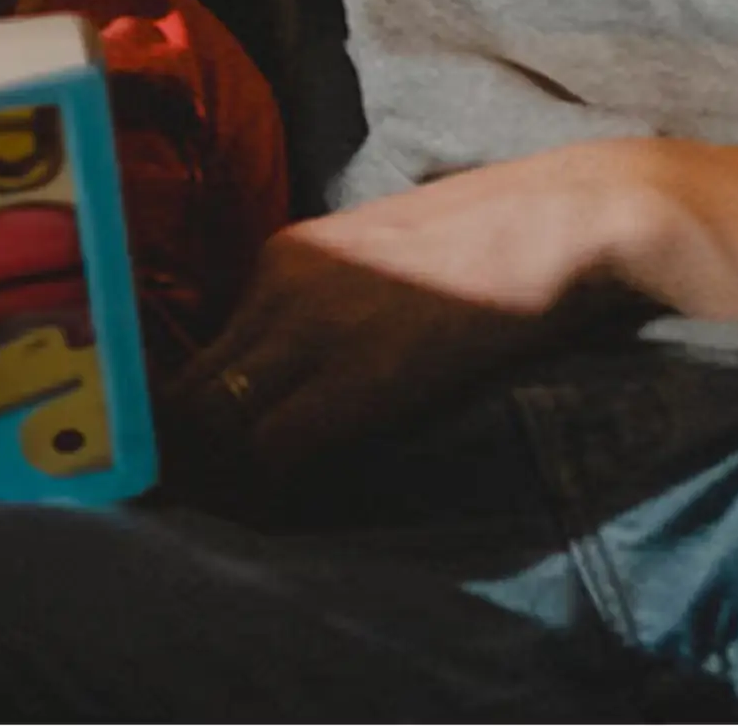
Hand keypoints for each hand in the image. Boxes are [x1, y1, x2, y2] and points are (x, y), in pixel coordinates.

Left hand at [169, 145, 641, 494]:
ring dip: (214, 478)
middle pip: (190, 388)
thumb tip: (293, 377)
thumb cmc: (486, 241)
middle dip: (181, 456)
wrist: (556, 218)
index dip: (181, 418)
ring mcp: (316, 323)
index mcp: (284, 255)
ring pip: (218, 421)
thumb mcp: (377, 262)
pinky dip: (263, 489)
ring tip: (223, 519)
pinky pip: (275, 446)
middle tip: (187, 508)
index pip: (195, 351)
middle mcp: (281, 282)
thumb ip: (325, 306)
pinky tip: (273, 512)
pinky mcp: (362, 372)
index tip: (180, 466)